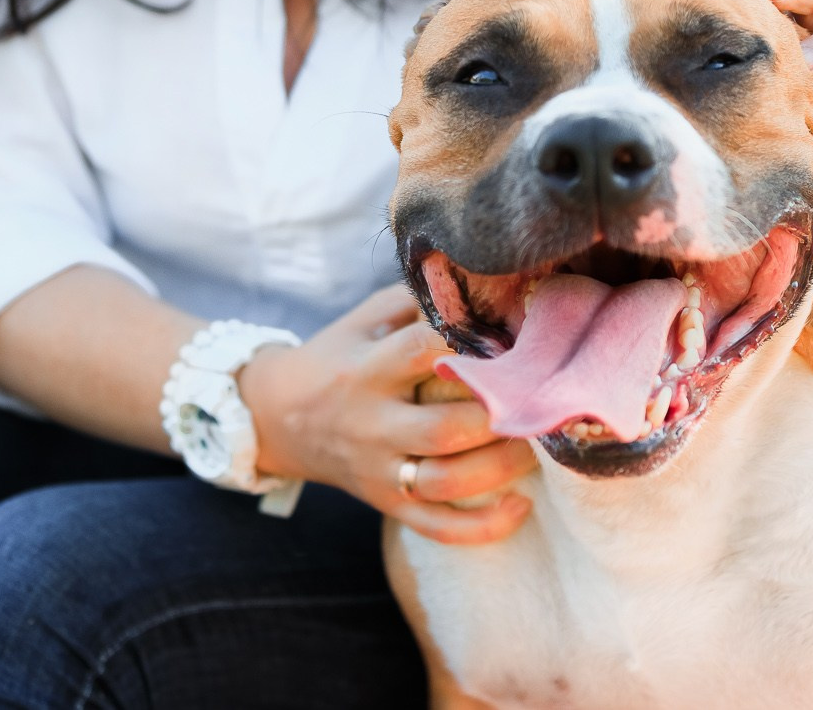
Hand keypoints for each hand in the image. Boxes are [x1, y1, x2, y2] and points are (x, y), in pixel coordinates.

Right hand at [238, 285, 535, 544]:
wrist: (276, 417)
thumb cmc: (335, 358)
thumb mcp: (362, 320)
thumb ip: (414, 301)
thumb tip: (481, 286)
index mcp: (366, 371)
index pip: (420, 353)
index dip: (470, 344)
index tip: (513, 336)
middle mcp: (371, 425)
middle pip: (442, 429)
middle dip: (497, 417)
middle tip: (537, 400)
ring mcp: (379, 471)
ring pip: (446, 481)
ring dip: (499, 468)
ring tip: (535, 444)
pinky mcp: (388, 504)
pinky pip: (438, 526)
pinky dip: (484, 526)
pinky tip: (521, 507)